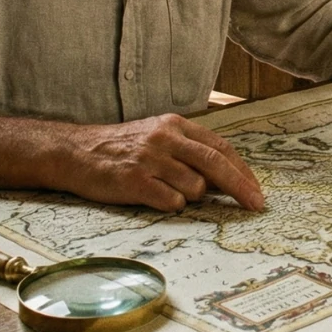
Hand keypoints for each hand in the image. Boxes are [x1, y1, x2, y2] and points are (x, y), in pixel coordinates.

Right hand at [56, 114, 263, 211]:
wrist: (75, 153)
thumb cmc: (122, 149)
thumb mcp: (158, 138)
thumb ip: (189, 152)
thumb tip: (225, 178)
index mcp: (175, 125)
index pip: (220, 148)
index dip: (242, 171)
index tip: (256, 191)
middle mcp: (165, 138)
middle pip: (216, 164)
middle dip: (240, 187)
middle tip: (256, 206)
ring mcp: (150, 159)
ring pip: (194, 187)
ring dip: (190, 196)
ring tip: (165, 189)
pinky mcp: (135, 180)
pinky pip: (171, 200)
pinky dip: (171, 204)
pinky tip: (155, 197)